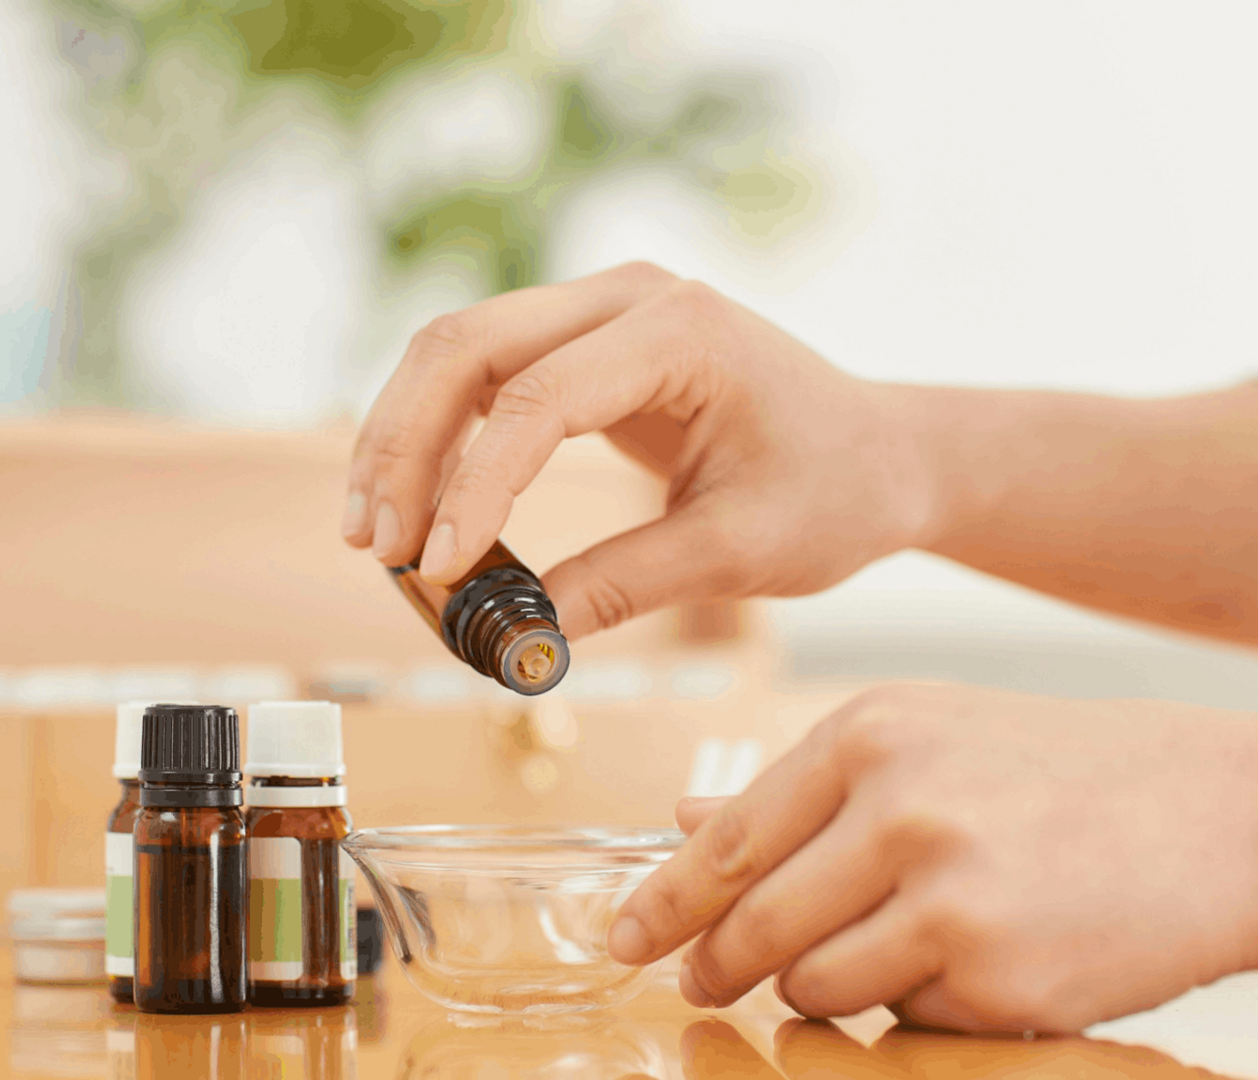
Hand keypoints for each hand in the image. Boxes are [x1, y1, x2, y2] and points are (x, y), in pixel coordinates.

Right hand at [342, 262, 937, 635]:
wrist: (882, 455)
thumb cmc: (834, 491)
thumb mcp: (738, 552)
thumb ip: (624, 584)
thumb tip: (517, 639)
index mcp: (681, 330)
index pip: (539, 397)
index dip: (474, 487)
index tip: (439, 572)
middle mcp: (629, 296)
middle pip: (466, 346)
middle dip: (405, 447)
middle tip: (377, 548)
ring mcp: (602, 310)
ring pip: (457, 353)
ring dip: (403, 439)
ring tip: (374, 538)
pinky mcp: (585, 343)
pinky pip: (484, 377)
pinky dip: (439, 438)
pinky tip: (416, 509)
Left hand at [606, 683, 1257, 1032]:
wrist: (1235, 816)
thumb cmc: (1071, 775)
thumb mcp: (932, 741)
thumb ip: (805, 789)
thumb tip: (682, 821)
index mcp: (870, 735)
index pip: (730, 840)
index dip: (663, 902)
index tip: (622, 939)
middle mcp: (899, 805)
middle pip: (756, 922)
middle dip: (718, 966)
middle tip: (700, 984)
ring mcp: (949, 892)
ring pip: (818, 984)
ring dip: (826, 991)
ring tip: (892, 952)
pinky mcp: (999, 974)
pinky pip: (908, 1019)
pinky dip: (920, 1008)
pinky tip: (981, 963)